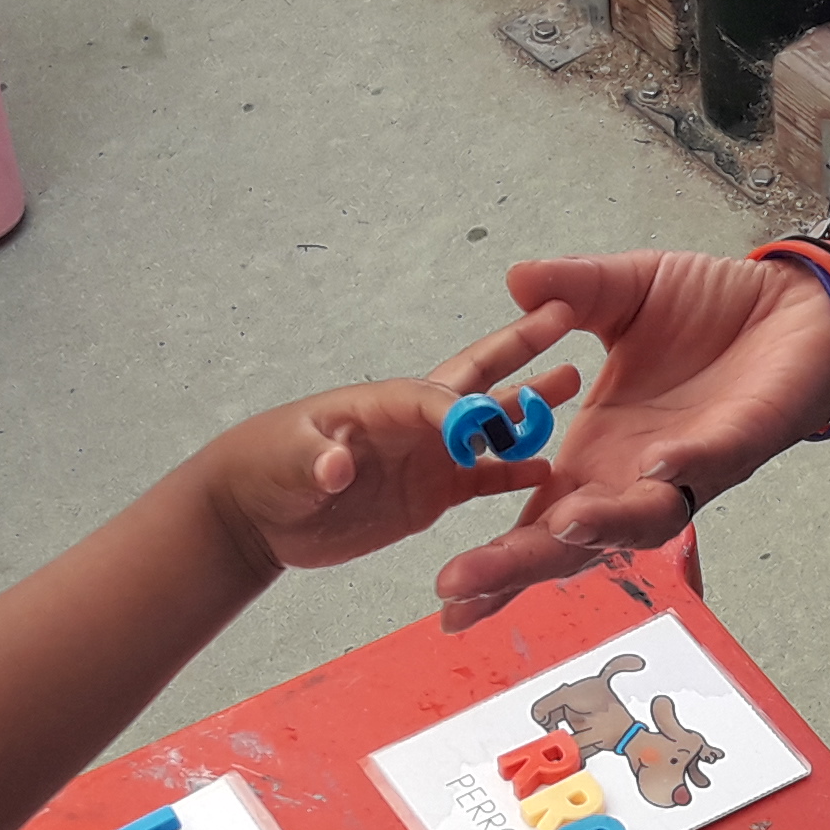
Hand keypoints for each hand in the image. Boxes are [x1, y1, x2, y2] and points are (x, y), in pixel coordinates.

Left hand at [207, 304, 582, 577]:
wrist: (254, 511)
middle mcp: (412, 422)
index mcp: (380, 405)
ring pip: (489, 427)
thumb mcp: (285, 462)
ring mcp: (425, 455)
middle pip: (475, 382)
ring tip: (575, 380)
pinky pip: (481, 478)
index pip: (434, 398)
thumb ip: (313, 460)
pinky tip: (549, 469)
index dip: (465, 409)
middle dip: (518, 351)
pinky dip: (514, 474)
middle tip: (563, 318)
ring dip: (529, 408)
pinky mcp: (428, 491)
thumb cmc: (262, 471)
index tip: (495, 421)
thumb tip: (335, 465)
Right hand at [431, 251, 829, 629]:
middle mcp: (637, 473)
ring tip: (562, 527)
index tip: (449, 590)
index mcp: (598, 449)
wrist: (793, 301)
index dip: (498, 558)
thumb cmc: (710, 311)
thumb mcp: (625, 289)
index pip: (537, 518)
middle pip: (574, 539)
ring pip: (644, 517)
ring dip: (604, 527)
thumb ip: (572, 290)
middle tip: (467, 586)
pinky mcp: (744, 442)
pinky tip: (657, 468)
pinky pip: (713, 464)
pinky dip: (686, 470)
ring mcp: (692, 467)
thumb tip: (514, 278)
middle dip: (523, 564)